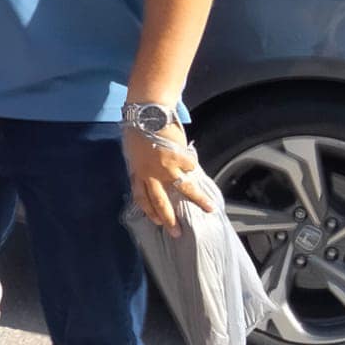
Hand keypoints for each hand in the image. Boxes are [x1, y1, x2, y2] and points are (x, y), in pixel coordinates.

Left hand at [124, 117, 214, 234]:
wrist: (147, 112)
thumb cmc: (137, 128)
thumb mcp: (134, 152)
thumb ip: (142, 167)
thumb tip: (152, 177)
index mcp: (137, 172)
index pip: (142, 199)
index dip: (149, 211)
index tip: (157, 222)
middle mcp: (151, 174)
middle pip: (161, 202)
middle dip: (169, 219)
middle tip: (177, 232)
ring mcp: (166, 167)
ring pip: (184, 189)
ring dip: (198, 200)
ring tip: (210, 209)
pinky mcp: (179, 157)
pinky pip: (190, 166)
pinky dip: (193, 165)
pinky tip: (193, 164)